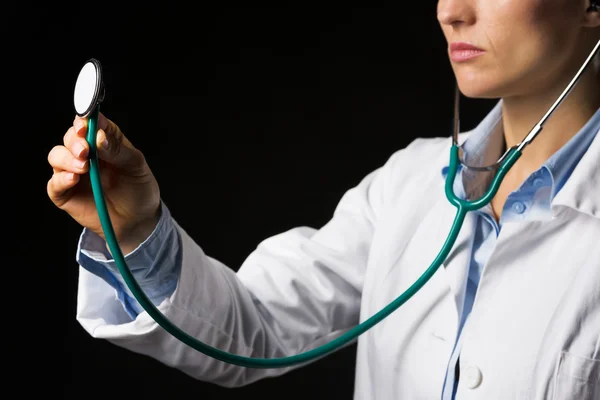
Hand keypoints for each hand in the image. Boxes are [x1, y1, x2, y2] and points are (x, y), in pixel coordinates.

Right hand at [47, 112, 160, 254]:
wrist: (138, 219)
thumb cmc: (138, 188)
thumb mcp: (135, 165)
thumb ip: (117, 150)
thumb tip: (99, 136)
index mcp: (104, 140)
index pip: (89, 123)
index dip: (85, 120)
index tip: (86, 124)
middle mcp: (86, 153)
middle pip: (70, 137)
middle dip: (75, 140)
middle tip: (86, 149)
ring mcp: (74, 172)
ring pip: (56, 156)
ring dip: (67, 158)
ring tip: (84, 167)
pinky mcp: (66, 192)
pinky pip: (54, 183)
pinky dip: (61, 179)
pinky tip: (73, 179)